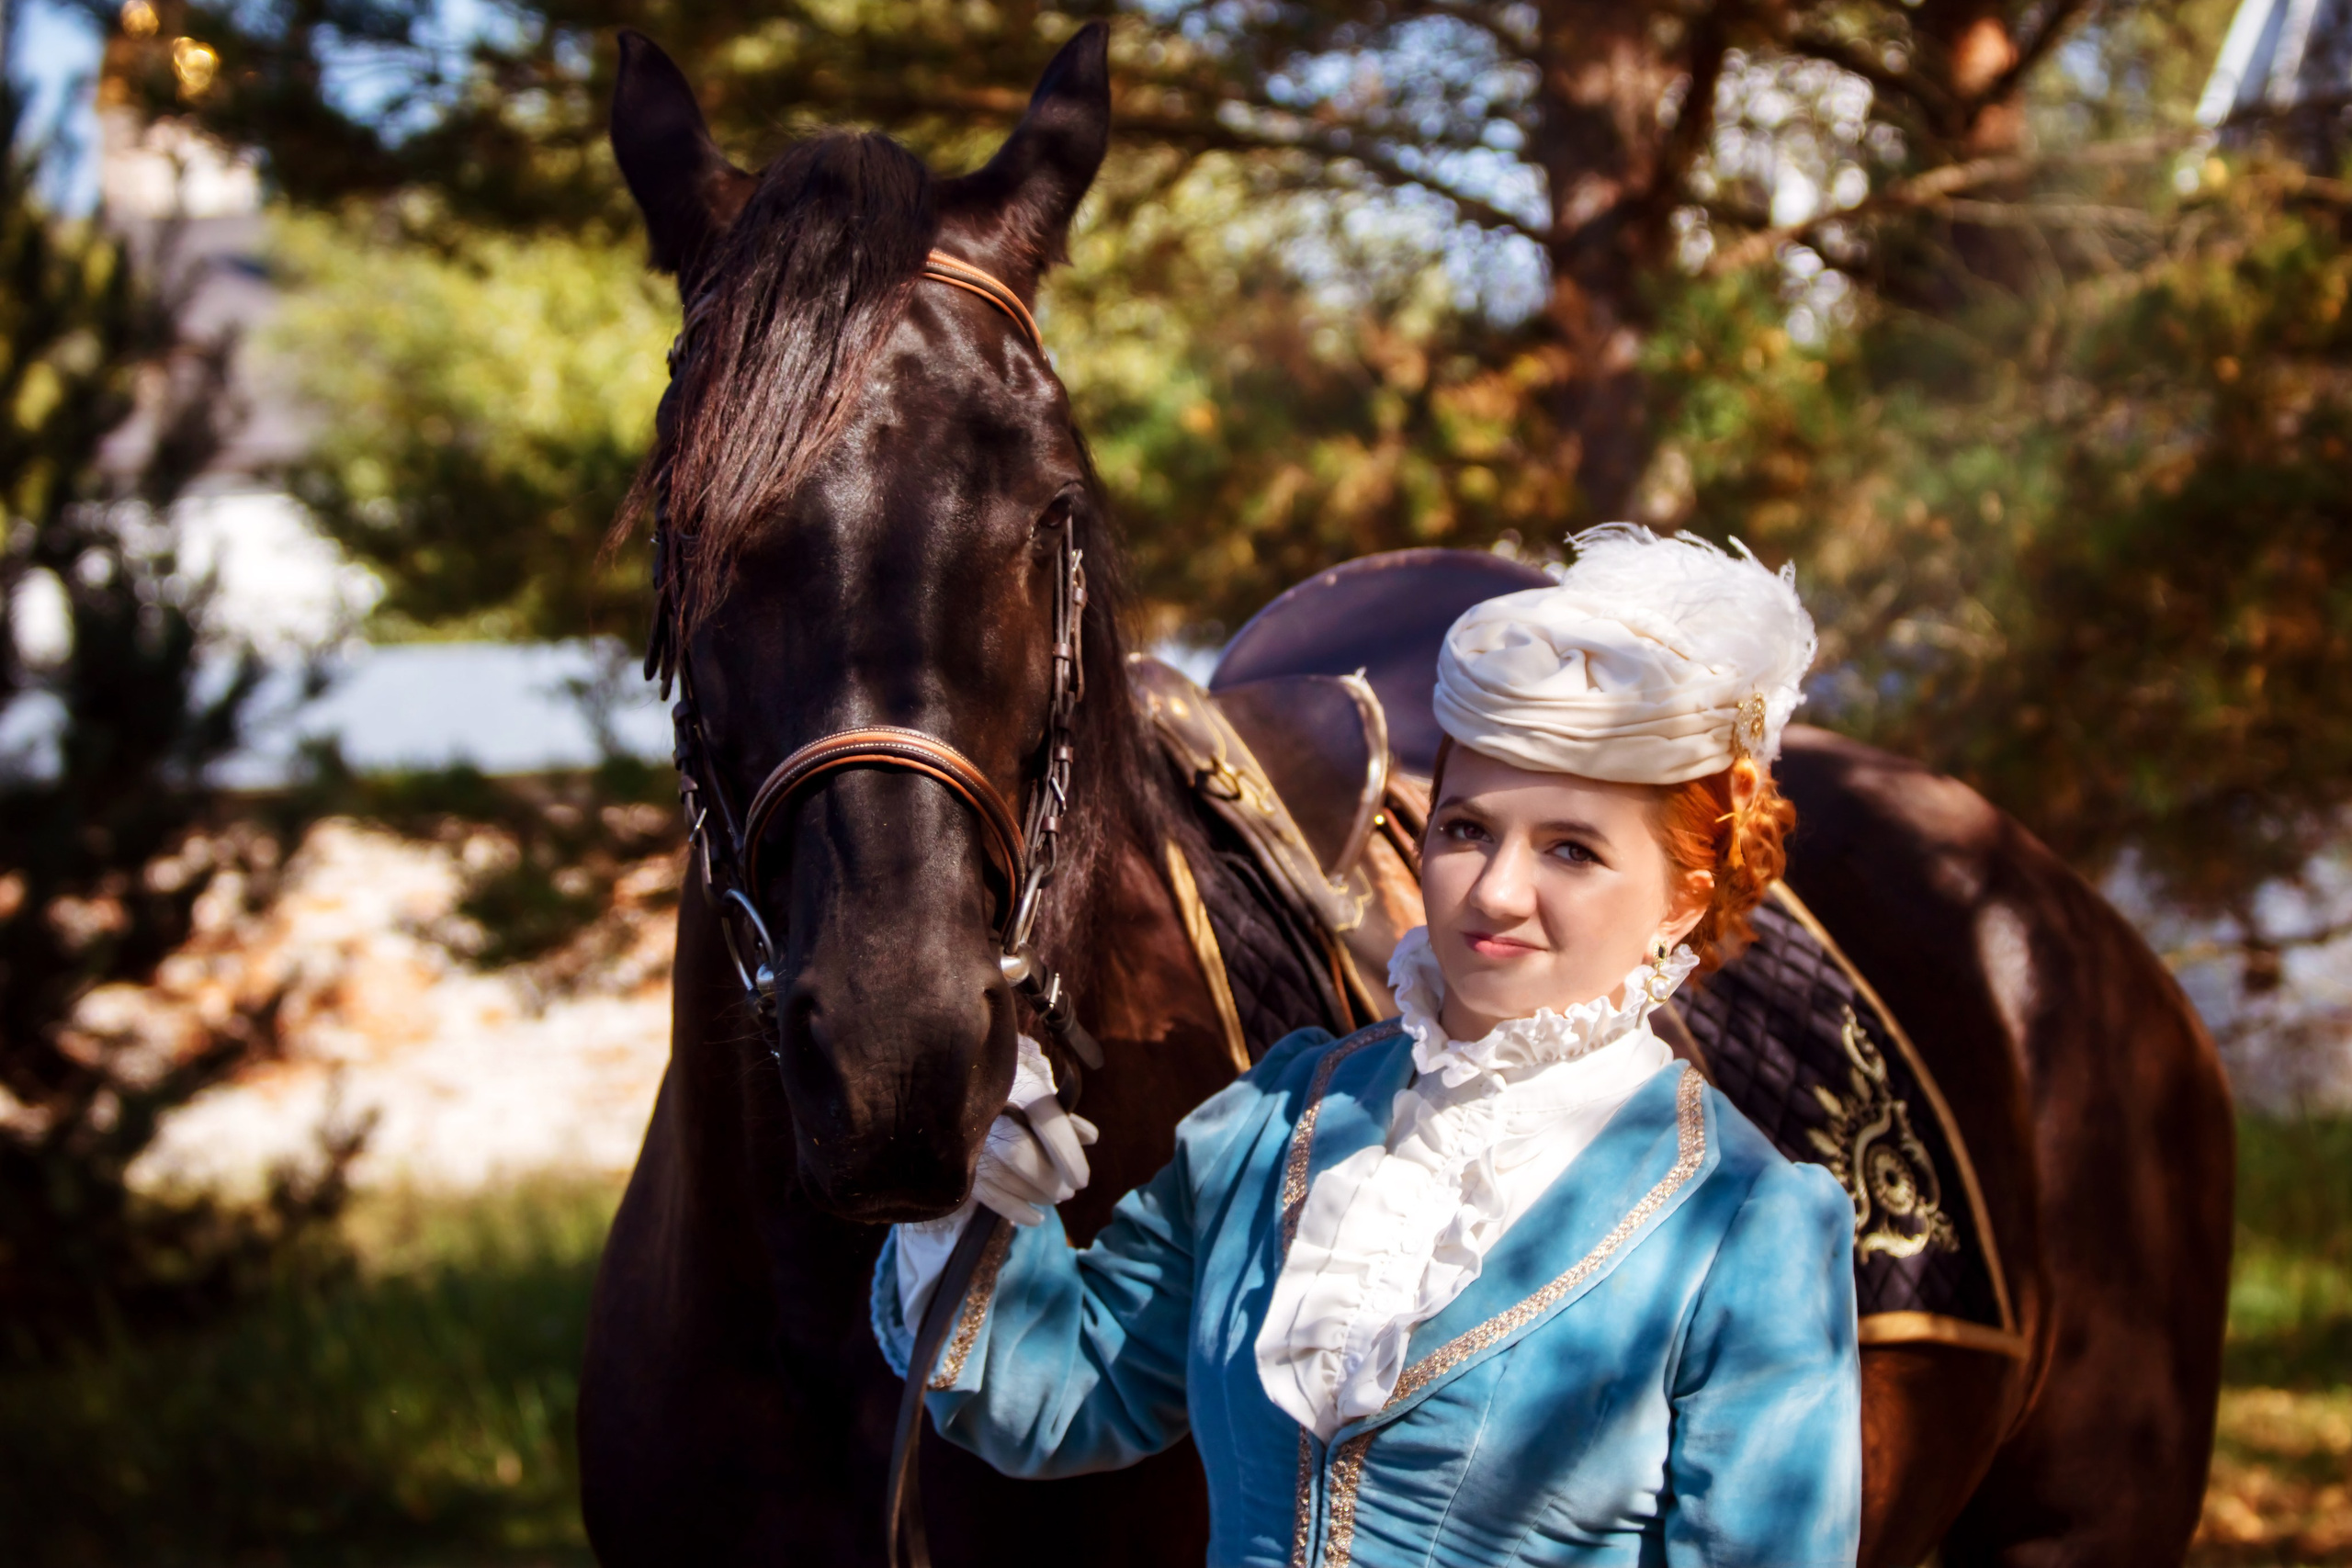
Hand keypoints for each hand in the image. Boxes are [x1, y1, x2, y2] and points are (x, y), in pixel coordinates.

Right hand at [970, 1034, 1098, 1225]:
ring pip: (1001, 1174)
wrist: (957, 1087)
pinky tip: (1035, 1218)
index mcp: (1016, 1084)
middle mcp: (987, 1110)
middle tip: (1067, 1193)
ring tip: (1053, 1199)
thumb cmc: (1012, 1092)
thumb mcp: (1038, 1094)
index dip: (1066, 1151)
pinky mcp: (959, 1162)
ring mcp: (969, 1137)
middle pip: (1018, 1152)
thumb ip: (1063, 1117)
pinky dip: (1013, 1209)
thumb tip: (1091, 1139)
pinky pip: (985, 1192)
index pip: (1044, 1118)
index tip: (1082, 1181)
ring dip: (1034, 1193)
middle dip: (1046, 1178)